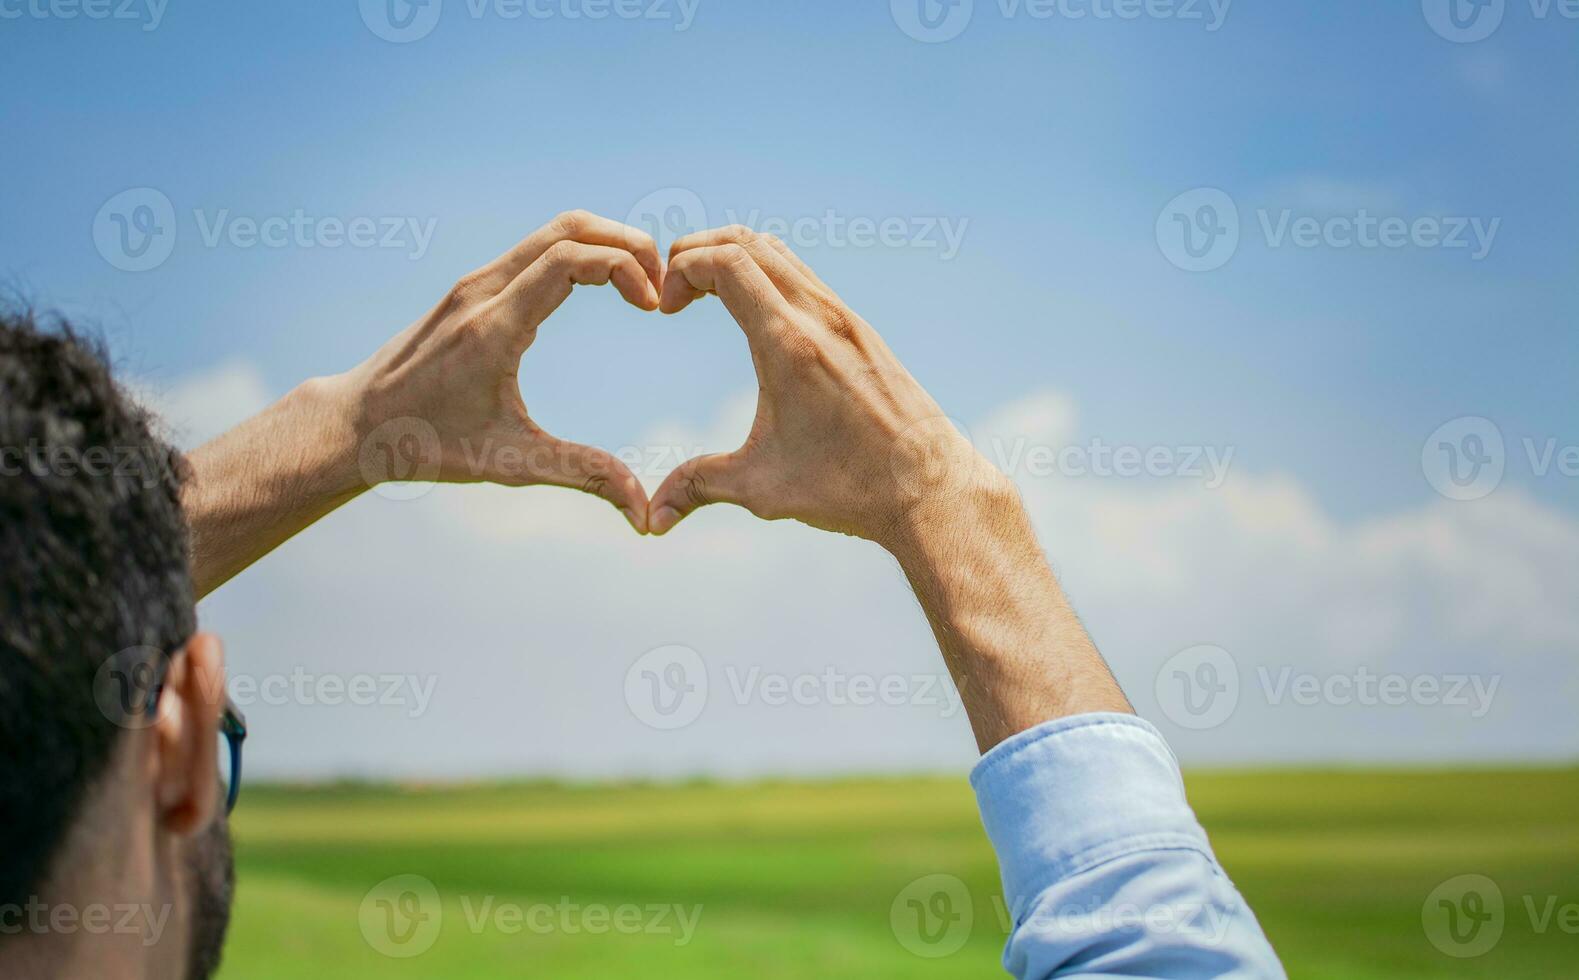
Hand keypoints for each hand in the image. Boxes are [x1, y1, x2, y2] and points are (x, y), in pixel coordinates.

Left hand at [342, 210, 662, 531]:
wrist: (353, 425)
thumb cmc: (425, 446)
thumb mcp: (508, 466)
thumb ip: (582, 476)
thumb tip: (643, 513)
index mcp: (493, 327)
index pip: (570, 259)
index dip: (626, 268)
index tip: (653, 307)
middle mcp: (482, 291)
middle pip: (569, 227)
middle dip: (629, 244)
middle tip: (663, 286)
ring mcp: (474, 284)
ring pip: (553, 231)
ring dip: (606, 244)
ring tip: (643, 286)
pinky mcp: (471, 289)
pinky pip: (536, 249)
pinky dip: (581, 254)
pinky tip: (603, 288)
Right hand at [649, 226, 1002, 542]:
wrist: (931, 489)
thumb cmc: (848, 487)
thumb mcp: (761, 487)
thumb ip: (698, 486)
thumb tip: (653, 518)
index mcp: (789, 343)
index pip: (726, 261)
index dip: (681, 269)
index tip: (664, 309)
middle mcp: (819, 317)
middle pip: (748, 241)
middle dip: (698, 252)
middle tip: (674, 291)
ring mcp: (845, 319)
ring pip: (781, 253)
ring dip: (735, 258)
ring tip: (705, 296)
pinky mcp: (861, 332)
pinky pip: (806, 277)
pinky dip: (768, 274)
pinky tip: (753, 318)